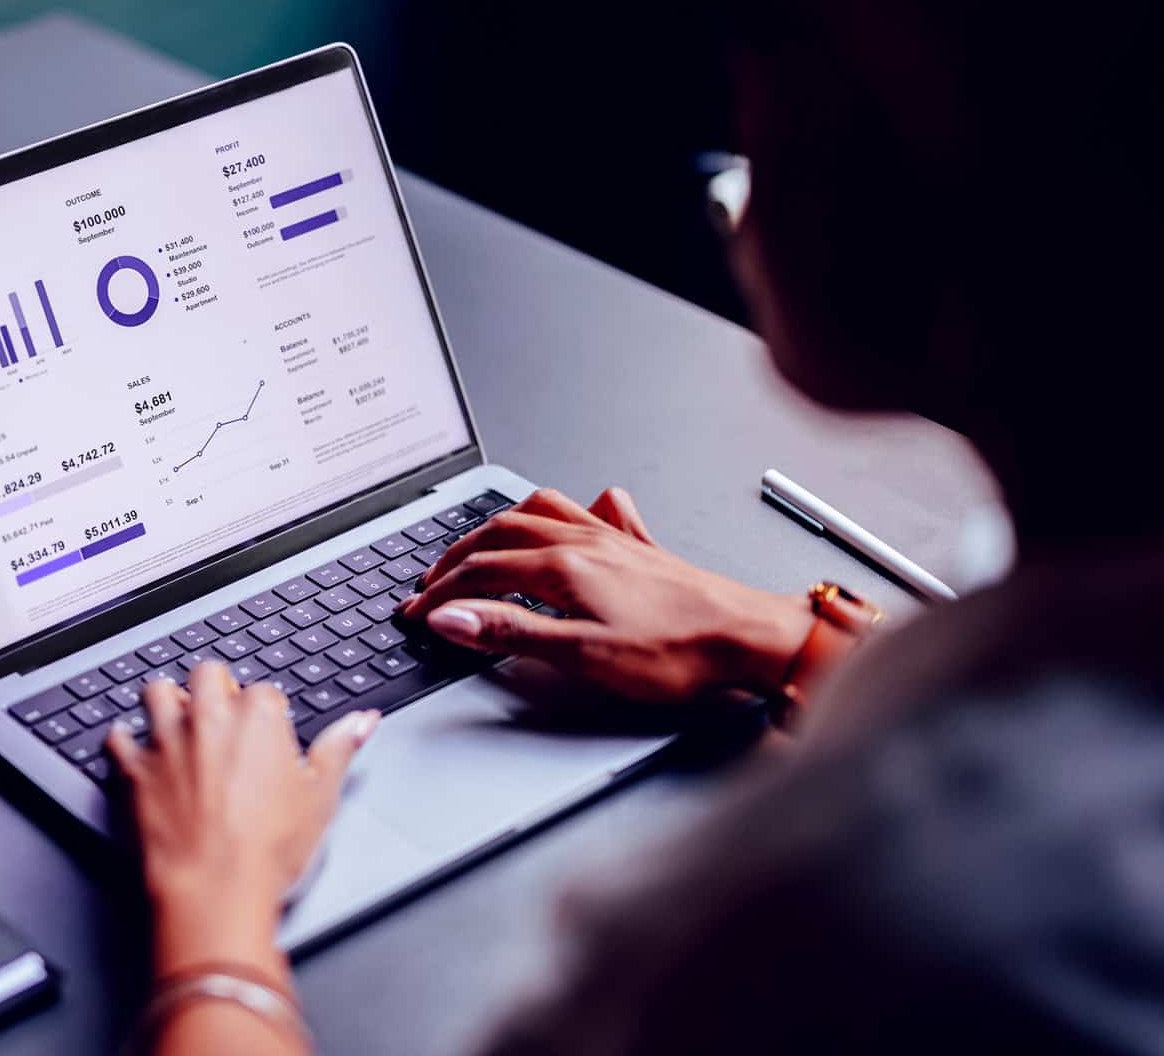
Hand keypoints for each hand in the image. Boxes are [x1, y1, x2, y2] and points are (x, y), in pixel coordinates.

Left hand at [105, 662, 377, 981]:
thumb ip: (340, 748)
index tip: (267, 736)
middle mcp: (208, 718)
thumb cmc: (268, 850)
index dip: (266, 713)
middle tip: (224, 722)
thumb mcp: (321, 797)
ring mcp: (167, 741)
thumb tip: (362, 721)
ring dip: (167, 702)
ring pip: (157, 691)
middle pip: (206, 675)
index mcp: (257, 716)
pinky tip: (134, 748)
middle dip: (214, 690)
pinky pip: (118, 738)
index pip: (263, 691)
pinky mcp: (135, 770)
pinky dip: (124, 741)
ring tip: (179, 722)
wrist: (215, 890)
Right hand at [400, 487, 810, 702]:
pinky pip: (597, 511)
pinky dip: (572, 509)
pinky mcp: (640, 549)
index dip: (439, 594)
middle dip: (455, 555)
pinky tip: (577, 515)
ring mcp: (613, 540)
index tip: (415, 613)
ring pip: (541, 512)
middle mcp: (584, 542)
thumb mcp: (582, 655)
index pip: (479, 573)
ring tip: (478, 541)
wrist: (748, 638)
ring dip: (499, 523)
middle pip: (499, 533)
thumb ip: (511, 632)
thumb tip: (450, 617)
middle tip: (430, 580)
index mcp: (563, 567)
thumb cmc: (678, 652)